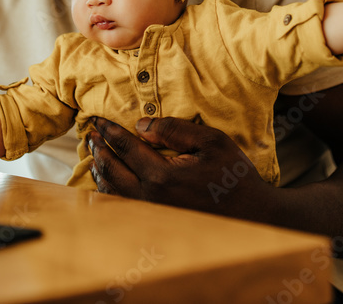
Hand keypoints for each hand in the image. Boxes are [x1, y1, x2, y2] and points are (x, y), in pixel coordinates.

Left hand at [86, 116, 272, 219]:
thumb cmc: (234, 175)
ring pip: (113, 192)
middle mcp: (150, 197)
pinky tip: (109, 182)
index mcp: (162, 175)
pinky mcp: (156, 222)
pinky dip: (110, 191)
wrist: (251, 215)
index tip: (97, 120)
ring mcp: (151, 213)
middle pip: (112, 170)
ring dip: (101, 170)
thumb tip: (142, 125)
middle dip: (99, 149)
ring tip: (95, 154)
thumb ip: (175, 130)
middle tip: (90, 133)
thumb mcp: (211, 142)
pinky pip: (123, 206)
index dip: (109, 131)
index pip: (125, 147)